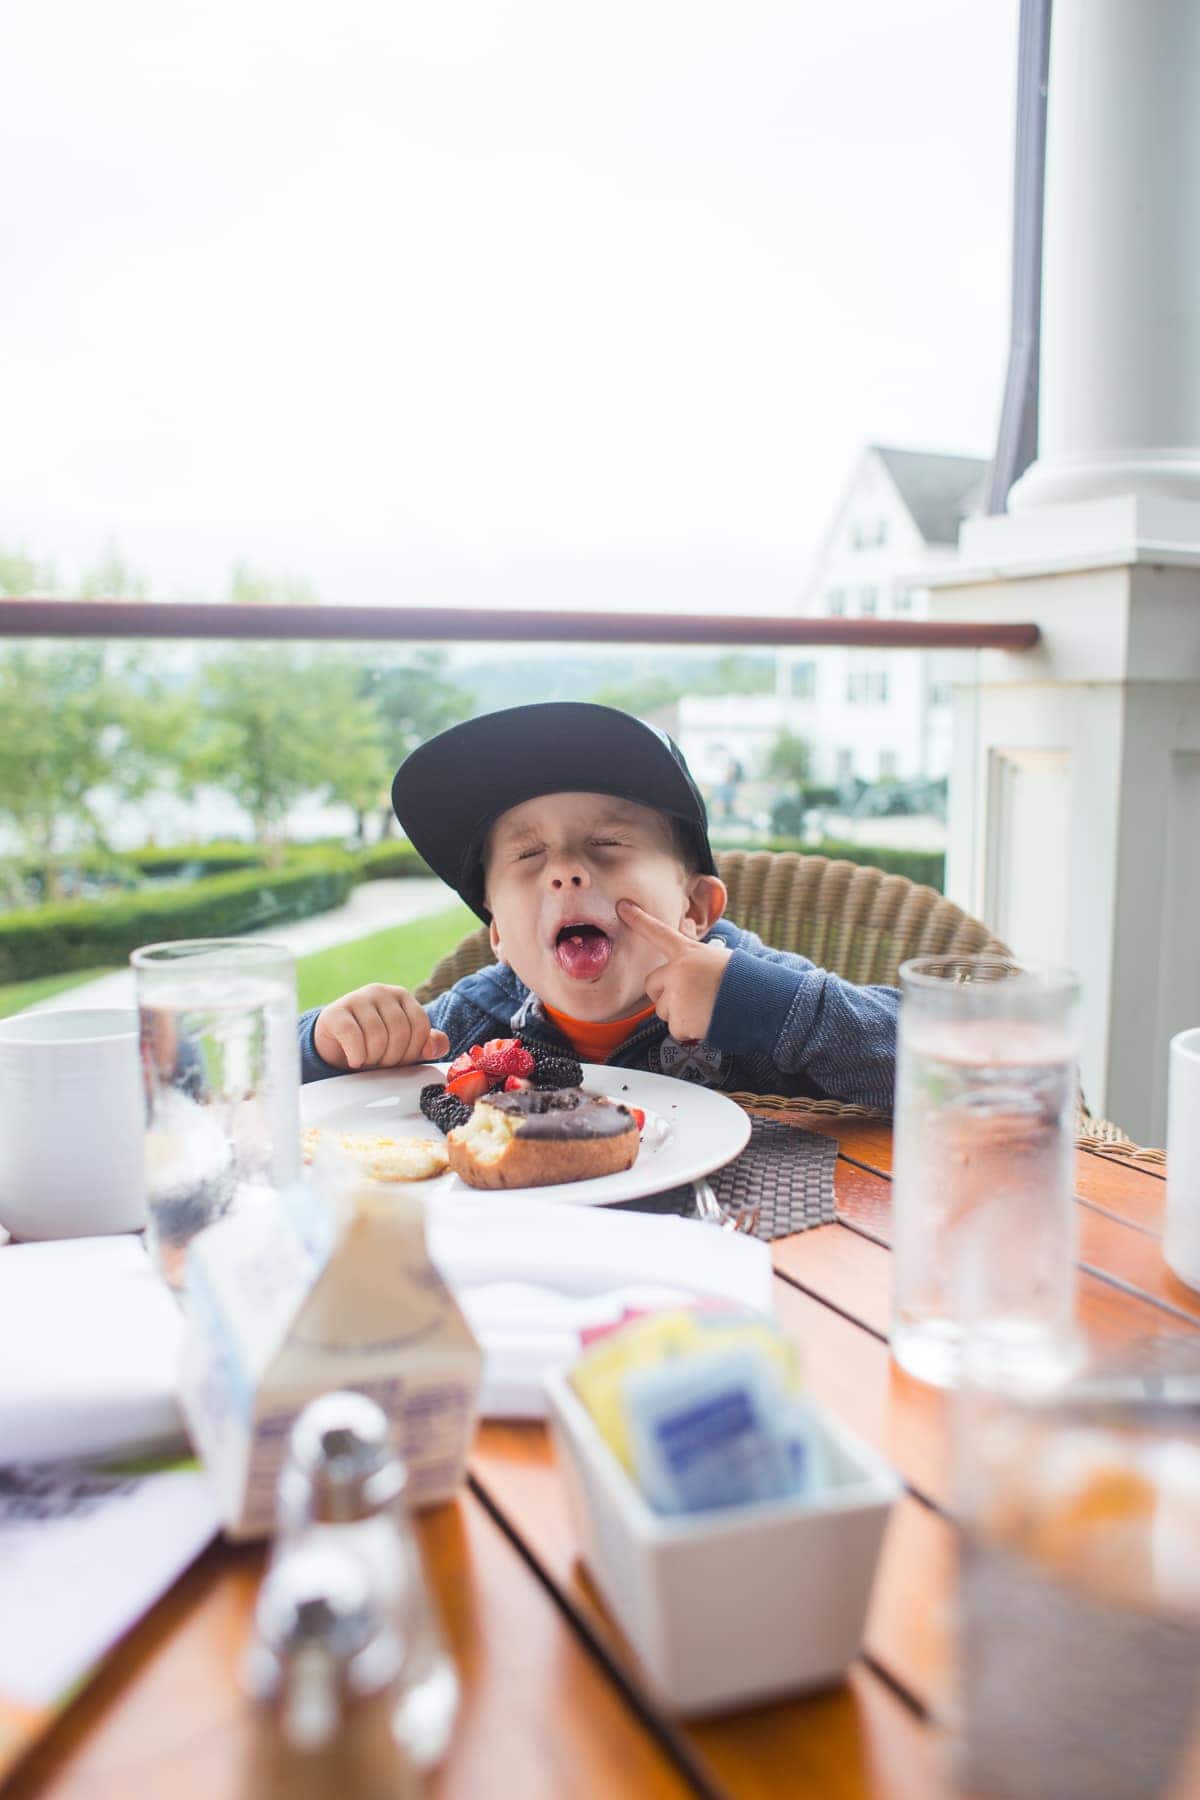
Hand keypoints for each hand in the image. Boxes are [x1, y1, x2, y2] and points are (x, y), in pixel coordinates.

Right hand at [313, 984, 449, 1071]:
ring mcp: (357, 998)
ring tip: (368, 1060)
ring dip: (375, 1058)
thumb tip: (433, 1047)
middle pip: (400, 1031)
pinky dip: (357, 1056)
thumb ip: (428, 1044)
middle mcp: (380, 991)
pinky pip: (353, 1037)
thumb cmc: (374, 1042)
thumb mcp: (406, 1045)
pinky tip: (355, 1060)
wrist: (335, 1043)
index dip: (414, 1049)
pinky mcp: (335, 1012)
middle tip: (382, 1062)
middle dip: (394, 1057)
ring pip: (377, 1035)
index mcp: (401, 996)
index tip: (402, 1059)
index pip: (420, 1024)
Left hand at [616, 899, 730, 1042]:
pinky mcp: (680, 1020)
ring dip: (680, 1013)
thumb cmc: (743, 981)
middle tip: (694, 997)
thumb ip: (693, 959)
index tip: (622, 907)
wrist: (760, 1003)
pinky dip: (690, 1030)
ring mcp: (676, 996)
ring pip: (663, 1010)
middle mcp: (677, 971)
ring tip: (707, 1008)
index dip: (640, 920)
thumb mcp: (717, 959)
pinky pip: (676, 1029)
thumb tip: (683, 947)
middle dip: (666, 994)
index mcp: (688, 953)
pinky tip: (707, 1021)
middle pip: (652, 985)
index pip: (659, 932)